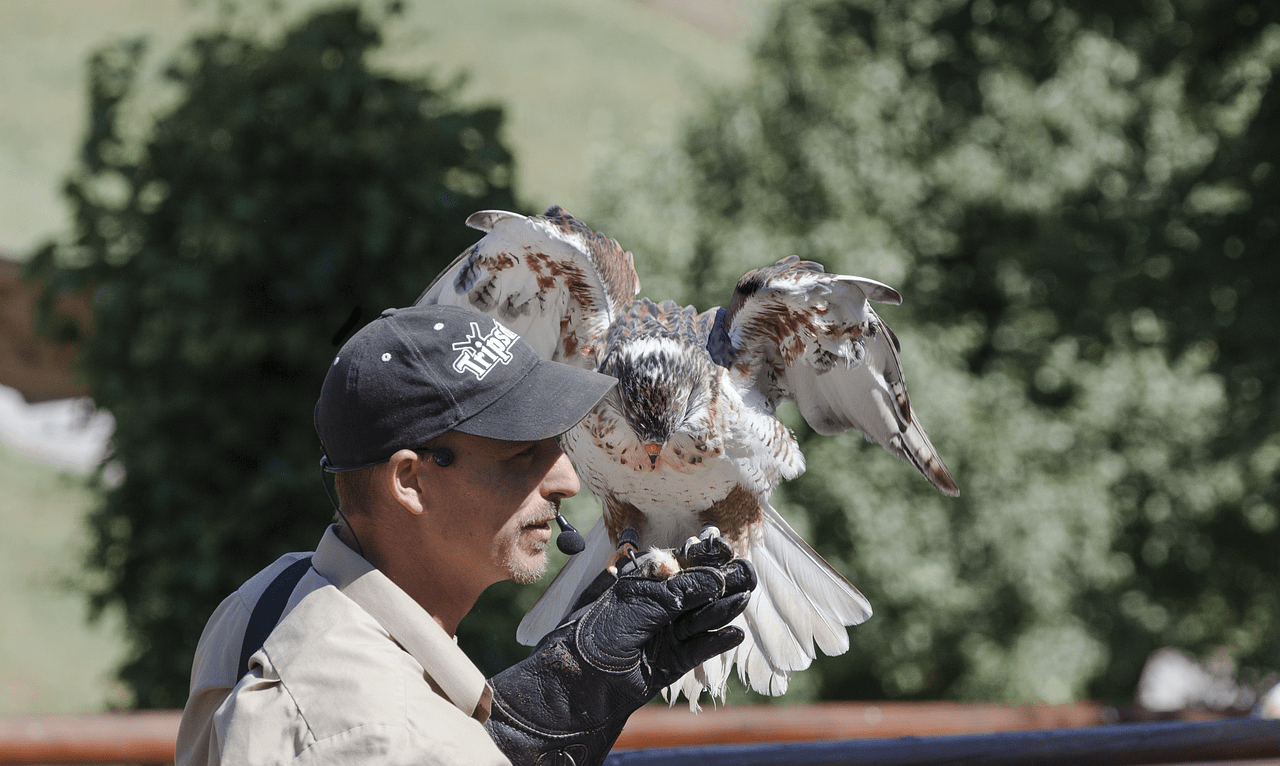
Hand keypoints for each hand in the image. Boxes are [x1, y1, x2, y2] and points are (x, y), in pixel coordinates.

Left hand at [485, 545, 755, 765]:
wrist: (581, 682)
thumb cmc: (601, 633)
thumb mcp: (642, 603)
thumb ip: (680, 590)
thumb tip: (715, 576)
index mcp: (647, 583)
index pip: (683, 564)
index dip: (705, 557)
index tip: (726, 551)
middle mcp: (660, 606)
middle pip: (700, 591)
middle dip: (723, 583)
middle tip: (746, 576)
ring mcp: (667, 633)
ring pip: (703, 618)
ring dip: (722, 608)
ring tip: (742, 599)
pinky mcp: (673, 661)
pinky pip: (700, 648)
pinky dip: (716, 641)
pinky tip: (733, 633)